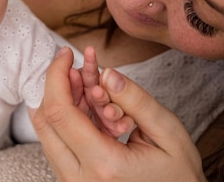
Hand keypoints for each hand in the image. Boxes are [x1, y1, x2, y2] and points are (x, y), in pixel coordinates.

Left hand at [33, 47, 206, 181]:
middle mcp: (78, 178)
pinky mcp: (71, 181)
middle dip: (57, 85)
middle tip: (78, 67)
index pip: (60, 111)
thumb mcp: (168, 134)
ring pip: (46, 132)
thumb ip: (137, 101)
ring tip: (88, 86)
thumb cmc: (179, 176)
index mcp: (103, 164)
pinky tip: (88, 106)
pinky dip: (66, 119)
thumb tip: (106, 73)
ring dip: (61, 101)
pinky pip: (56, 144)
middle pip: (44, 120)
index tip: (67, 54)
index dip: (57, 75)